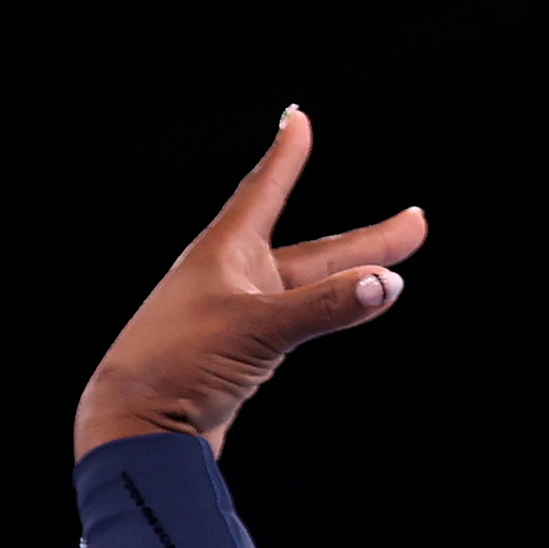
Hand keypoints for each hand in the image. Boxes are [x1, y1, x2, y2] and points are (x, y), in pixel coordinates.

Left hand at [73, 110, 422, 459]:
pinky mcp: (235, 357)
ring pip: (306, 291)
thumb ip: (325, 307)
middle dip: (365, 241)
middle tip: (415, 223)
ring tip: (390, 271)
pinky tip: (336, 311)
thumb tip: (387, 282)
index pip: (264, 190)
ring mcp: (233, 319)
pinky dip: (322, 314)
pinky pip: (291, 324)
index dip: (286, 154)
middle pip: (312, 253)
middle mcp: (229, 280)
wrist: (133, 430)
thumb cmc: (177, 368)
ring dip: (348, 279)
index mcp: (223, 254)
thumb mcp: (258, 331)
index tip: (297, 117)